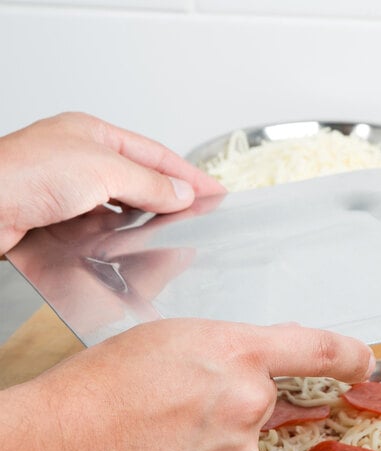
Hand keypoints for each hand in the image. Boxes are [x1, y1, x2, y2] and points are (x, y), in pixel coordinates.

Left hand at [0, 112, 224, 253]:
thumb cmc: (23, 174)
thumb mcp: (101, 169)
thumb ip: (147, 182)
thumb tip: (180, 192)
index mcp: (93, 135)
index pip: (155, 155)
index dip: (188, 174)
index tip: (214, 191)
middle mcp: (81, 161)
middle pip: (139, 179)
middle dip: (170, 196)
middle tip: (198, 212)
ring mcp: (69, 192)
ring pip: (121, 206)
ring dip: (146, 217)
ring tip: (172, 228)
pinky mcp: (59, 221)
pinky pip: (101, 227)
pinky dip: (120, 234)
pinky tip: (131, 242)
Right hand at [0, 319, 374, 450]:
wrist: (62, 445)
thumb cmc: (104, 383)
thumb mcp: (171, 338)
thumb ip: (228, 348)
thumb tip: (265, 360)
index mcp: (238, 352)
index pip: (315, 349)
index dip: (346, 354)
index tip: (363, 363)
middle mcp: (248, 402)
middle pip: (264, 402)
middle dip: (234, 401)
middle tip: (183, 404)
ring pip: (242, 443)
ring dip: (215, 439)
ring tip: (162, 434)